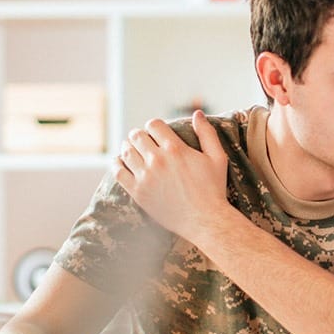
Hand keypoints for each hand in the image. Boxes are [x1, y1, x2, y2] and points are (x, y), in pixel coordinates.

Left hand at [113, 110, 228, 239]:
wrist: (205, 220)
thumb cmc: (213, 189)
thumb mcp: (217, 158)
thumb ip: (207, 133)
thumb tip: (197, 113)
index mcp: (175, 148)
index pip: (153, 124)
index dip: (154, 126)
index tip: (156, 132)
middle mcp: (157, 160)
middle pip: (137, 135)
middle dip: (139, 135)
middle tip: (142, 140)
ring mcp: (145, 177)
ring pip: (126, 151)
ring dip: (128, 147)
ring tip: (132, 149)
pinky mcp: (138, 192)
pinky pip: (118, 172)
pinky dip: (117, 164)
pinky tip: (120, 162)